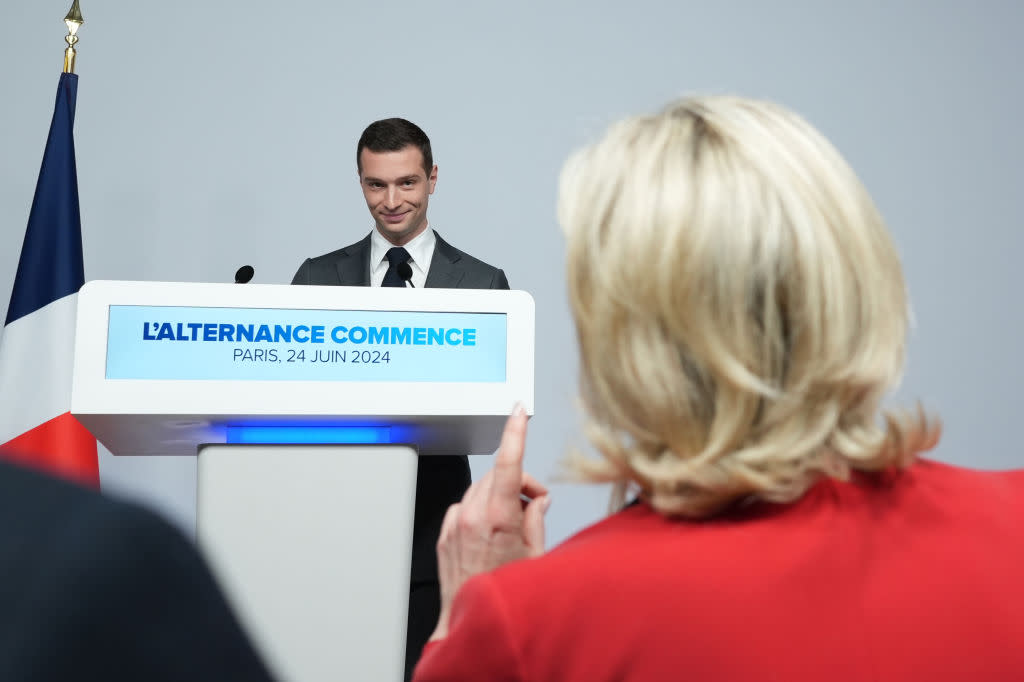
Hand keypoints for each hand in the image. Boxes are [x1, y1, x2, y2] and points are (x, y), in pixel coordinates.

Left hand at [430, 405, 549, 640]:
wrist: (469, 624)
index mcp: (499, 518)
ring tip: (512, 526)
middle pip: (498, 475)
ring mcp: (455, 525)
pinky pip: (464, 508)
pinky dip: (479, 511)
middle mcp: (472, 517)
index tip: (519, 412)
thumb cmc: (506, 595)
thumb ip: (537, 520)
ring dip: (498, 497)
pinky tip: (490, 534)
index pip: (508, 462)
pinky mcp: (444, 535)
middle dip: (518, 483)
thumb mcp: (536, 557)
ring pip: (480, 490)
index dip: (515, 432)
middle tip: (533, 506)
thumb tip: (537, 501)